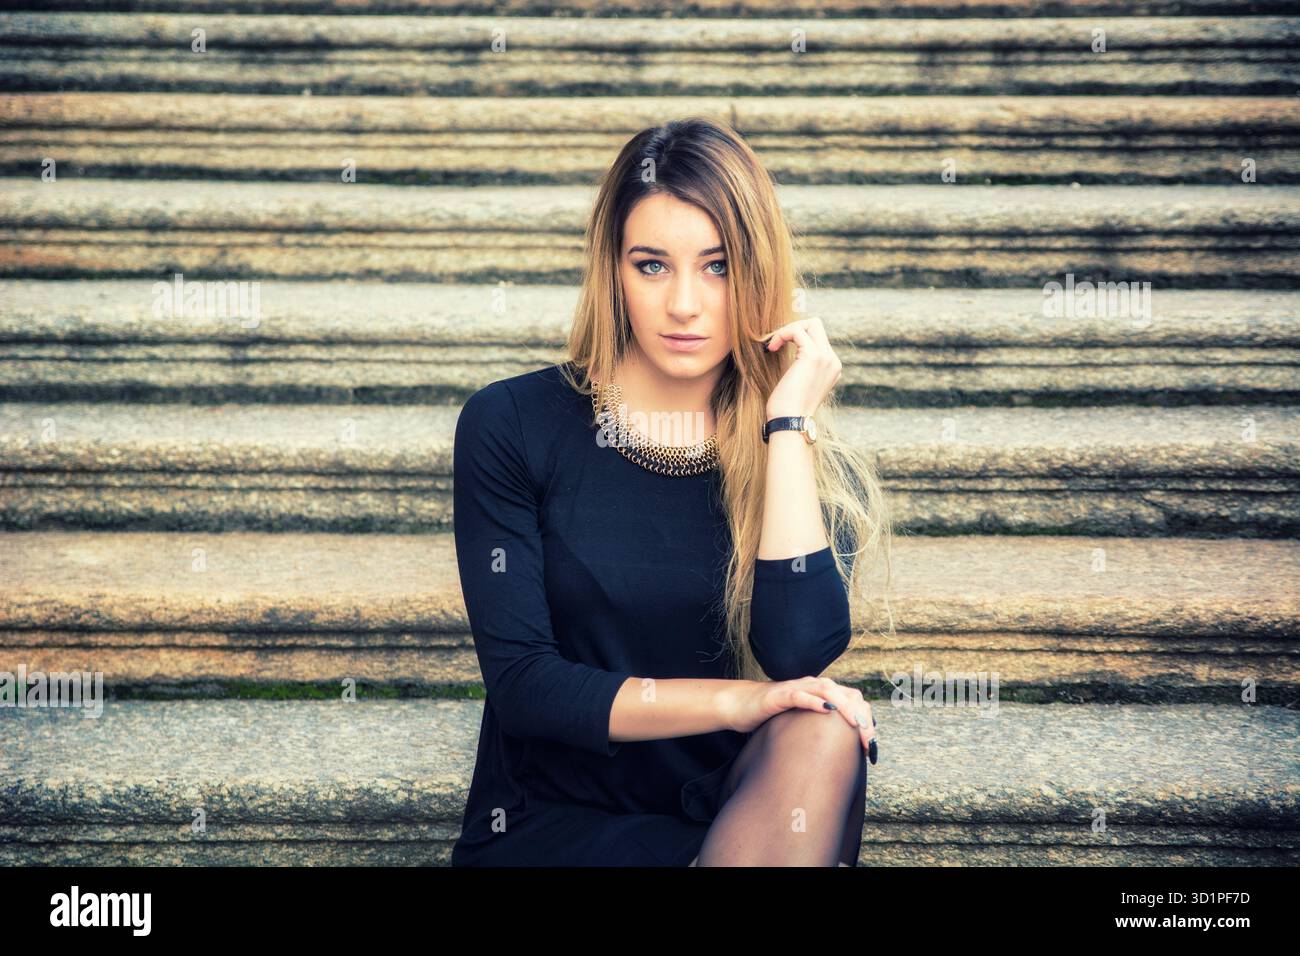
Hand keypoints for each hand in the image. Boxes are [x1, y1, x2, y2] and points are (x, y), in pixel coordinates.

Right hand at [720, 677, 876, 759]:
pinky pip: (800, 695)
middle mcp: (813, 686)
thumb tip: (841, 755)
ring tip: (857, 725)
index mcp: (822, 693)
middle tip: (870, 742)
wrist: (740, 705)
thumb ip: (821, 731)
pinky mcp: (780, 694)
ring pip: (829, 691)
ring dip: (846, 707)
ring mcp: (797, 688)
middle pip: (848, 695)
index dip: (867, 721)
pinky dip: (815, 701)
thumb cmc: (771, 716)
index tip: (872, 747)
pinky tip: (827, 709)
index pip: (854, 701)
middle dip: (862, 717)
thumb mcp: (802, 724)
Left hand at [762, 316, 842, 418]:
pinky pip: (797, 331)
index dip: (796, 338)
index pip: (818, 338)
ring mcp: (825, 358)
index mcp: (831, 368)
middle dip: (793, 328)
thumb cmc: (787, 409)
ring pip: (810, 324)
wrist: (790, 422)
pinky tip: (772, 347)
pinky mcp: (813, 356)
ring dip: (787, 330)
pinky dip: (782, 334)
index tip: (778, 348)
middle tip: (776, 343)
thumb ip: (801, 369)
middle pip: (817, 326)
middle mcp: (832, 361)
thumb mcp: (798, 385)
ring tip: (773, 345)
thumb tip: (788, 354)